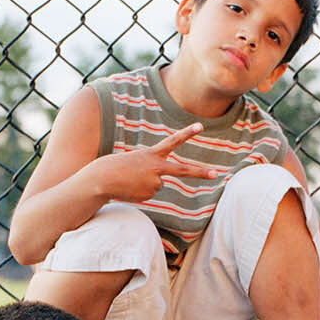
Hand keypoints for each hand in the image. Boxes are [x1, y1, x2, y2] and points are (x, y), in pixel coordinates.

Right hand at [90, 122, 205, 202]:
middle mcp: (156, 167)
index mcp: (152, 154)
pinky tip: (131, 188)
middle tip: (216, 174)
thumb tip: (160, 185)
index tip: (200, 126)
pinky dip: (141, 192)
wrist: (103, 178)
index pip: (173, 141)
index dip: (187, 133)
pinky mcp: (149, 194)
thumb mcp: (137, 161)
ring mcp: (154, 182)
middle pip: (183, 170)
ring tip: (131, 181)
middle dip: (200, 172)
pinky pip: (150, 193)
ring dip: (145, 184)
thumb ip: (152, 169)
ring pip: (158, 185)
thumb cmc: (117, 167)